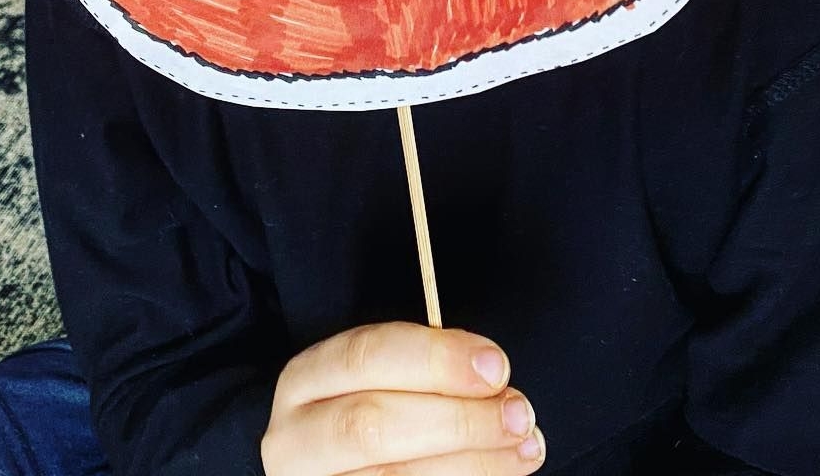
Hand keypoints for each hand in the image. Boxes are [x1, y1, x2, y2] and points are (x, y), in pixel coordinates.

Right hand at [262, 321, 544, 475]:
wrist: (330, 471)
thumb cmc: (366, 412)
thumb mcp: (375, 381)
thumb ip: (419, 373)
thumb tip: (489, 376)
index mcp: (305, 380)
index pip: (364, 356)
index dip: (434, 359)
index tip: (495, 365)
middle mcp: (295, 439)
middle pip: (373, 424)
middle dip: (457, 418)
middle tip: (518, 414)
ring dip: (472, 463)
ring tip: (524, 448)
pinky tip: (496, 475)